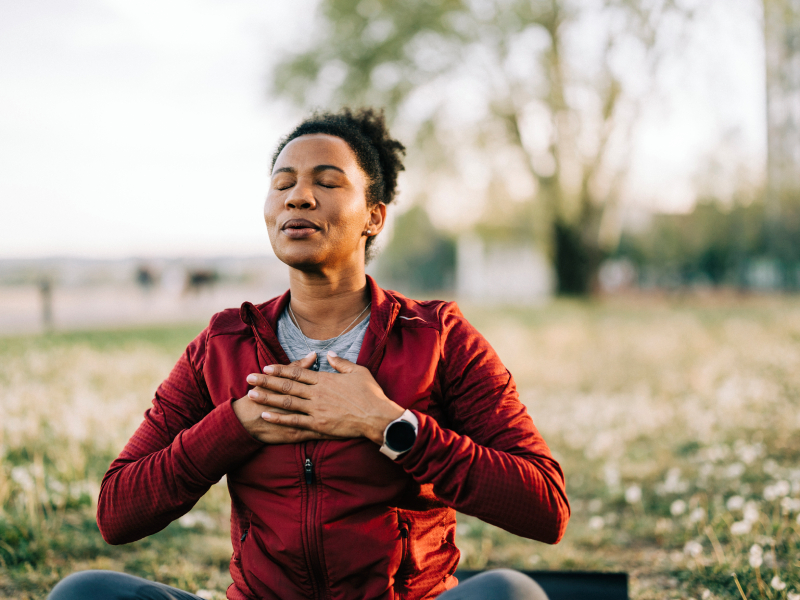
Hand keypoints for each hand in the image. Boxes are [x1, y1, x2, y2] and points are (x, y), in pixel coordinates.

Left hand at [245, 351, 404, 444]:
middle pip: (287, 385)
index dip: (281, 370)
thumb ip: (341, 363)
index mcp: (325, 380)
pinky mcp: (318, 425)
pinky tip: (266, 415)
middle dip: (266, 381)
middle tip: (249, 378)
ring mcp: (316, 409)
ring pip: (286, 402)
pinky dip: (279, 418)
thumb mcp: (358, 372)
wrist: (377, 416)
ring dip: (267, 397)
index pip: (298, 372)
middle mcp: (317, 393)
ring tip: (252, 395)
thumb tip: (329, 354)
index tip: (266, 367)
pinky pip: (294, 421)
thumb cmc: (370, 394)